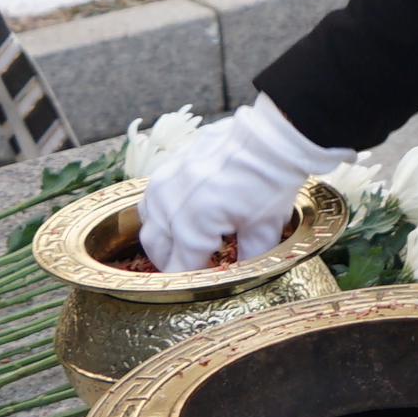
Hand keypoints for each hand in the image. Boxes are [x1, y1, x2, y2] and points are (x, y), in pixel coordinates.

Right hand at [135, 94, 351, 271]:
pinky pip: (151, 196)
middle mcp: (169, 207)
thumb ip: (249, 257)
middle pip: (157, 248)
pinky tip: (179, 211)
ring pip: (148, 222)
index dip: (191, 278)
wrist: (269, 136)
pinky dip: (160, 210)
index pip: (179, 269)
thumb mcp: (264, 229)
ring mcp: (163, 183)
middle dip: (171, 261)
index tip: (202, 279)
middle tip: (192, 263)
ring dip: (161, 236)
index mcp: (192, 228)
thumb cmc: (269, 182)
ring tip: (181, 240)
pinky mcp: (166, 165)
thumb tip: (240, 274)